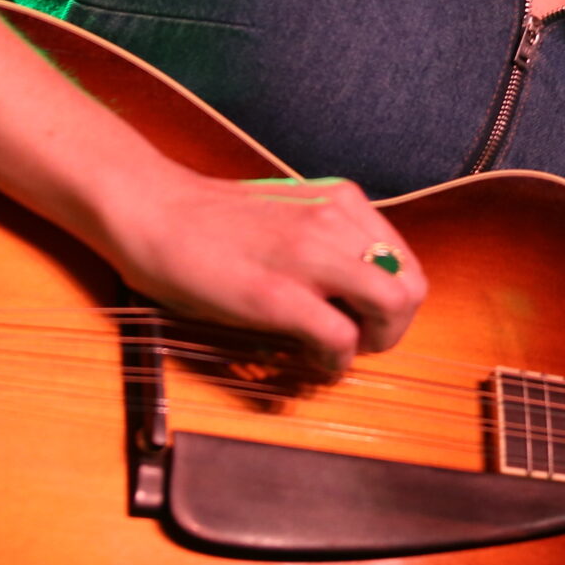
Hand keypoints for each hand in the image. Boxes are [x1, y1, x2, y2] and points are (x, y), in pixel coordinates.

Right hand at [90, 166, 425, 373]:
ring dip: (374, 344)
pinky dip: (335, 362)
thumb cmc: (212, 222)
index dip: (396, 302)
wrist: (152, 211)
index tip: (365, 319)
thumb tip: (359, 285)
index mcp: (342, 201)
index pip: (406, 262)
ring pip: (392, 307)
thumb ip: (329, 238)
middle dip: (395, 329)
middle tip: (359, 343)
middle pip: (411, 287)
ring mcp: (309, 255)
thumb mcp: (289, 213)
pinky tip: (311, 362)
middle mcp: (335, 221)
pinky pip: (340, 338)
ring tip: (336, 352)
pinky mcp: (277, 294)